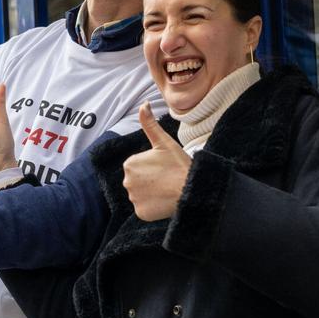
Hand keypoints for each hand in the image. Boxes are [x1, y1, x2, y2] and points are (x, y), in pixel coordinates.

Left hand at [122, 104, 190, 221]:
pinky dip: (154, 207)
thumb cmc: (179, 164)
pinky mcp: (141, 213)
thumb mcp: (164, 142)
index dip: (154, 167)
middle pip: (139, 181)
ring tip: (167, 189)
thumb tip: (143, 104)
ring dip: (152, 193)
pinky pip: (145, 209)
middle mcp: (127, 181)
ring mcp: (133, 199)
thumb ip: (150, 124)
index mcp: (129, 164)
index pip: (139, 166)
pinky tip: (165, 201)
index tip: (165, 167)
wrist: (191, 190)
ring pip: (142, 195)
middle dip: (151, 180)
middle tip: (167, 179)